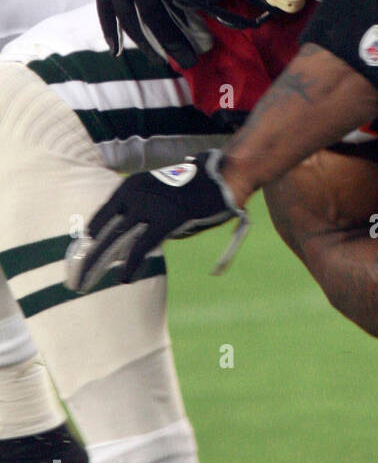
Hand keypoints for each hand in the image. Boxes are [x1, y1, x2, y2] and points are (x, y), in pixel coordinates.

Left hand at [65, 151, 248, 292]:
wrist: (218, 179)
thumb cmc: (190, 188)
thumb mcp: (158, 194)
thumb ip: (142, 214)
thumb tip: (128, 240)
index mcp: (130, 185)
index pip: (101, 215)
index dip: (91, 237)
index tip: (84, 254)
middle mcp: (134, 195)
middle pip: (103, 231)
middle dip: (88, 257)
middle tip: (74, 278)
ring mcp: (148, 207)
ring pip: (115, 241)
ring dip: (99, 264)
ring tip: (88, 283)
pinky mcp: (164, 221)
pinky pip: (141, 247)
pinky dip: (130, 265)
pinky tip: (124, 278)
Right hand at [95, 0, 211, 68]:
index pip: (163, 18)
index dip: (177, 40)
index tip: (191, 58)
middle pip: (148, 24)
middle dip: (167, 45)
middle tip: (184, 62)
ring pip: (127, 22)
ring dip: (142, 42)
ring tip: (156, 58)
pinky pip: (104, 12)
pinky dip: (109, 30)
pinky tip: (115, 49)